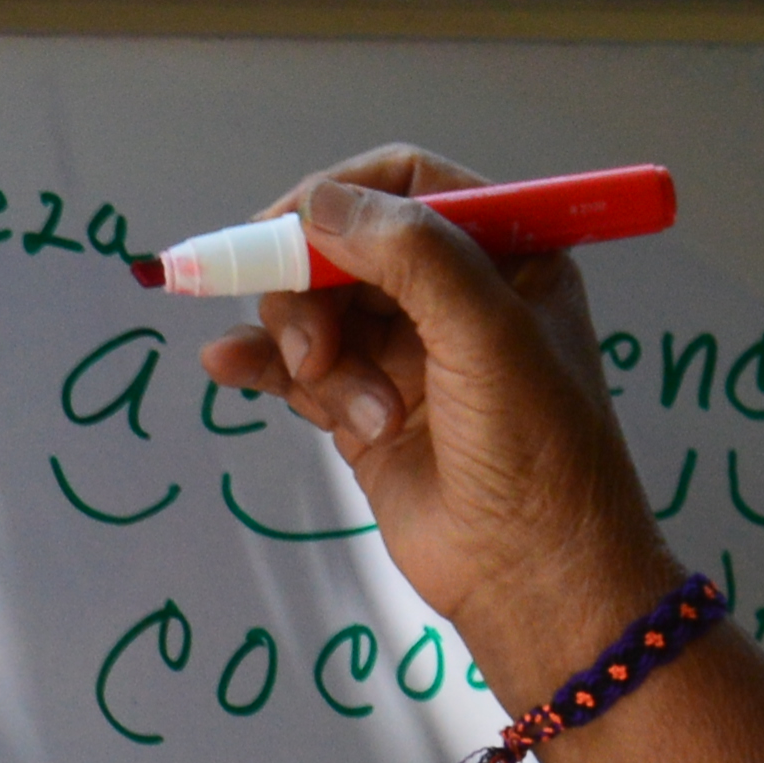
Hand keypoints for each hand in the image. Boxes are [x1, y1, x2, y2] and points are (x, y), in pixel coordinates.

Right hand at [196, 148, 683, 702]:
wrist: (533, 577)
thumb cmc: (538, 453)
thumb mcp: (488, 331)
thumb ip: (411, 253)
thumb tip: (321, 202)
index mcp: (503, 253)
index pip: (404, 185)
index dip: (340, 198)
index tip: (289, 228)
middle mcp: (451, 295)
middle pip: (343, 246)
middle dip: (314, 288)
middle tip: (314, 348)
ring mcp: (404, 354)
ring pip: (314, 309)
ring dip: (311, 352)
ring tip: (351, 411)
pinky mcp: (362, 410)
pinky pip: (294, 368)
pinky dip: (258, 365)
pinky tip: (224, 366)